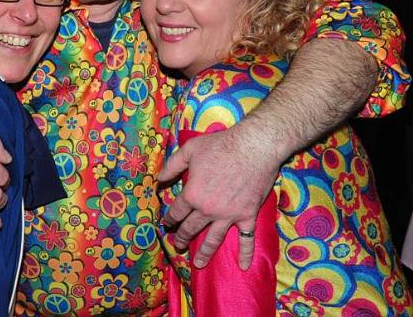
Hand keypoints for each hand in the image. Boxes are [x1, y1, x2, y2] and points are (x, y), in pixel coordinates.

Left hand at [158, 124, 279, 269]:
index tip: (167, 224)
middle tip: (178, 245)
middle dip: (182, 237)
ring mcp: (228, 216)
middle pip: (191, 228)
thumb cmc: (220, 146)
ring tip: (198, 263)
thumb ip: (172, 166)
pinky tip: (243, 266)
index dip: (170, 219)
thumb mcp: (189, 150)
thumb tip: (159, 180)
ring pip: (213, 239)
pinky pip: (246, 238)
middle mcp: (208, 210)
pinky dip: (245, 253)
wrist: (254, 147)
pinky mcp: (247, 216)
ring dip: (205, 253)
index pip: (177, 212)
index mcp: (192, 194)